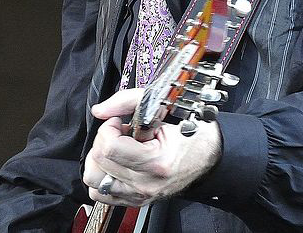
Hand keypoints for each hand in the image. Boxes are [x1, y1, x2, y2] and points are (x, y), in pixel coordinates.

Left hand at [82, 88, 221, 206]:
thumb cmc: (193, 133)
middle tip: (120, 132)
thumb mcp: (164, 109)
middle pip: (98, 163)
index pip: (109, 148)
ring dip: (99, 160)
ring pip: (94, 182)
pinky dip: (102, 177)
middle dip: (104, 140)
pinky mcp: (136, 200)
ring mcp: (140, 195)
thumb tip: (101, 110)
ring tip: (116, 149)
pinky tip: (115, 164)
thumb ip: (128, 102)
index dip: (108, 128)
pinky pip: (102, 194)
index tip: (119, 121)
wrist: (209, 156)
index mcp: (156, 162)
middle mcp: (146, 184)